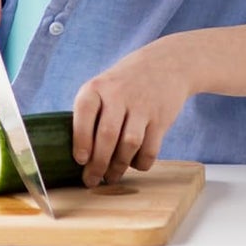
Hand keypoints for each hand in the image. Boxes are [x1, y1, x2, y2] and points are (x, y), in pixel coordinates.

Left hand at [70, 39, 192, 186]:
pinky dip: (141, 163)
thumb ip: (92, 114)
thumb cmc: (124, 84)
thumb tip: (81, 156)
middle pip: (107, 135)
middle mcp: (118, 95)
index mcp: (97, 87)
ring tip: (111, 177)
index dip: (80, 139)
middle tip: (92, 181)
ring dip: (118, 167)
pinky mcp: (161, 119)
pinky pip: (150, 149)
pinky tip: (133, 165)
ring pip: (129, 144)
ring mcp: (142, 106)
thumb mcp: (102, 87)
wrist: (165, 65)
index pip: (84, 113)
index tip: (79, 160)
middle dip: (98, 164)